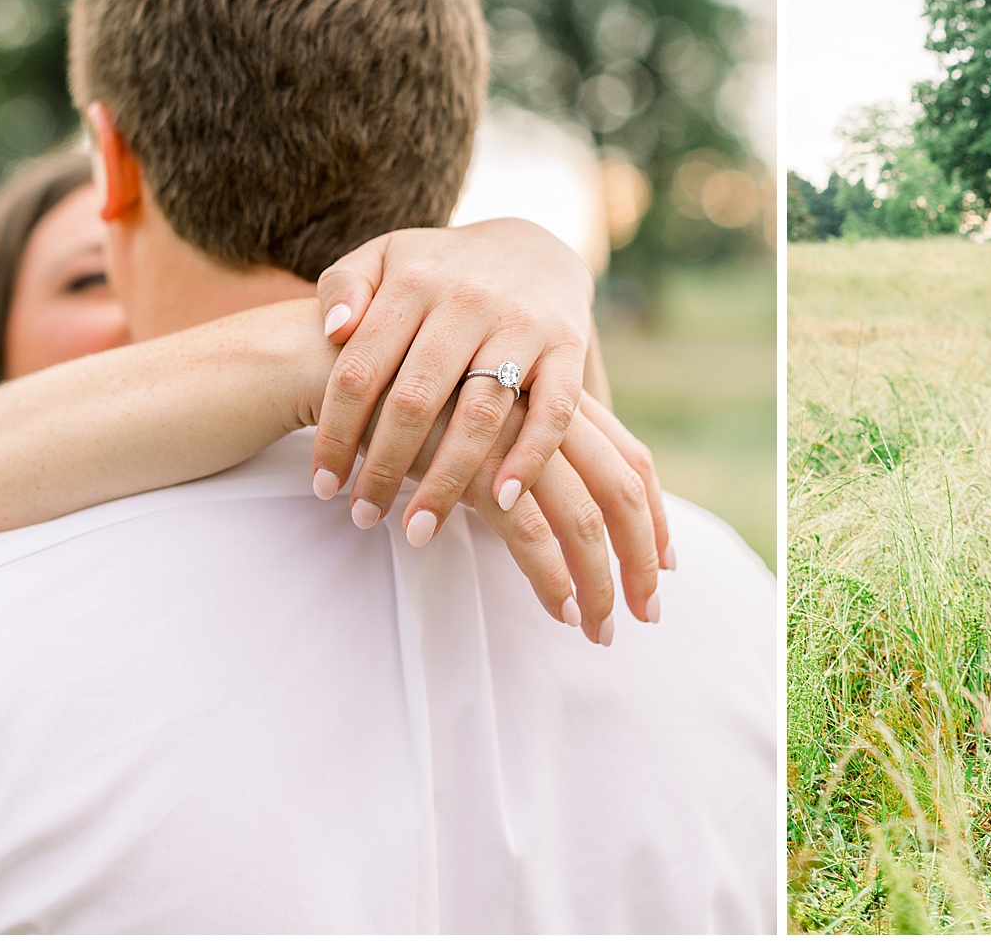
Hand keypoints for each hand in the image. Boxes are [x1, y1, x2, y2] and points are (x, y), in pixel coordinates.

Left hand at [310, 220, 593, 525]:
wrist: (535, 244)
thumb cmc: (441, 268)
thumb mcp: (385, 256)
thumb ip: (344, 286)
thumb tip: (334, 332)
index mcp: (414, 283)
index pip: (361, 369)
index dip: (335, 433)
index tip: (323, 485)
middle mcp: (467, 302)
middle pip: (416, 399)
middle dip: (383, 467)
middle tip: (362, 516)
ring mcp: (521, 325)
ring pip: (480, 413)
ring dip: (447, 480)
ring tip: (418, 529)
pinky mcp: (568, 345)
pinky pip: (553, 411)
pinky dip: (530, 458)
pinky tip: (503, 502)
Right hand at [357, 389, 666, 639]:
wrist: (325, 362)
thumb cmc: (398, 389)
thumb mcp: (471, 404)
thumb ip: (517, 435)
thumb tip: (548, 494)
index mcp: (555, 392)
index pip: (632, 457)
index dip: (655, 514)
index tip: (666, 565)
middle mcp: (546, 406)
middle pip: (623, 489)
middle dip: (641, 558)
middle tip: (647, 614)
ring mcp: (514, 433)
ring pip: (583, 517)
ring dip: (598, 581)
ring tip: (596, 629)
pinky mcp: (472, 459)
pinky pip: (526, 528)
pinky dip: (545, 573)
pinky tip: (555, 608)